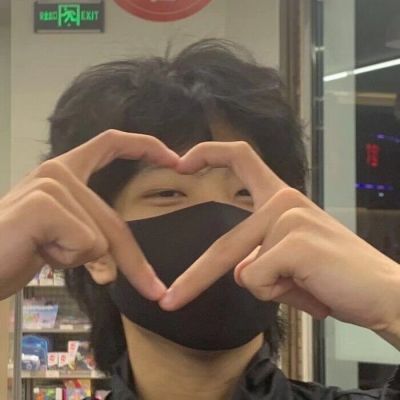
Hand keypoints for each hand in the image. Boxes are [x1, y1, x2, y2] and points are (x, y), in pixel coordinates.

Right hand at [0, 130, 178, 299]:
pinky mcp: (43, 203)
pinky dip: (68, 260)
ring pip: (100, 236)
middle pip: (113, 221)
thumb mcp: (62, 241)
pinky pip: (86, 243)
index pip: (111, 143)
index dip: (145, 146)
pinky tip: (36, 252)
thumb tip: (114, 271)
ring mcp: (50, 183)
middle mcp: (57, 171)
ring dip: (76, 259)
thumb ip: (91, 238)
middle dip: (133, 262)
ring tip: (41, 252)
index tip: (176, 158)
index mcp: (64, 171)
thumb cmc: (12, 252)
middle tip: (152, 289)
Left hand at [159, 141, 399, 347]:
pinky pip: (259, 280)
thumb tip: (241, 272)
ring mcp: (288, 218)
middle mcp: (283, 200)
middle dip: (194, 279)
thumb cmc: (336, 276)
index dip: (209, 154)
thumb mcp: (291, 259)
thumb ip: (261, 256)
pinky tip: (312, 289)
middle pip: (225, 243)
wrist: (386, 294)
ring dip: (273, 290)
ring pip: (245, 272)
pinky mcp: (294, 242)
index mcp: (282, 198)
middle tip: (171, 301)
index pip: (241, 158)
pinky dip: (280, 296)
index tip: (182, 161)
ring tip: (309, 285)